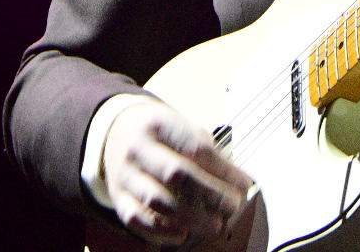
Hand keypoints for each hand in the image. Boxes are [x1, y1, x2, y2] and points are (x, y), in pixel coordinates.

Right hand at [100, 99, 253, 245]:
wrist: (116, 132)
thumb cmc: (159, 133)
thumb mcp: (180, 125)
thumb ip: (205, 148)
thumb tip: (235, 179)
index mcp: (158, 124)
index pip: (195, 147)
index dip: (222, 169)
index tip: (243, 183)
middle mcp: (138, 149)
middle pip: (176, 173)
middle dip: (210, 193)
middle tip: (232, 205)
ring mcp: (125, 174)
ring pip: (156, 200)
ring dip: (189, 217)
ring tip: (214, 224)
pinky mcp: (118, 198)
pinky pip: (135, 219)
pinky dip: (160, 231)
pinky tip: (182, 234)